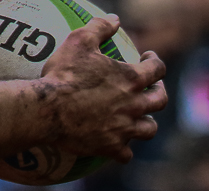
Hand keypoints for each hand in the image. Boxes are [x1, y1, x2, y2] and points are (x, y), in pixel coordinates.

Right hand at [41, 16, 168, 161]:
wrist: (48, 110)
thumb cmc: (63, 74)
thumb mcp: (78, 42)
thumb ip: (99, 27)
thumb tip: (114, 18)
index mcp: (132, 79)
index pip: (157, 70)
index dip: (155, 63)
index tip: (149, 60)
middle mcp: (135, 105)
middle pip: (160, 101)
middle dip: (159, 92)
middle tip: (152, 89)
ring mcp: (125, 129)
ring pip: (149, 130)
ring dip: (147, 123)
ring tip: (141, 119)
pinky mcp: (112, 147)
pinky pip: (126, 154)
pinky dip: (124, 150)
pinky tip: (119, 148)